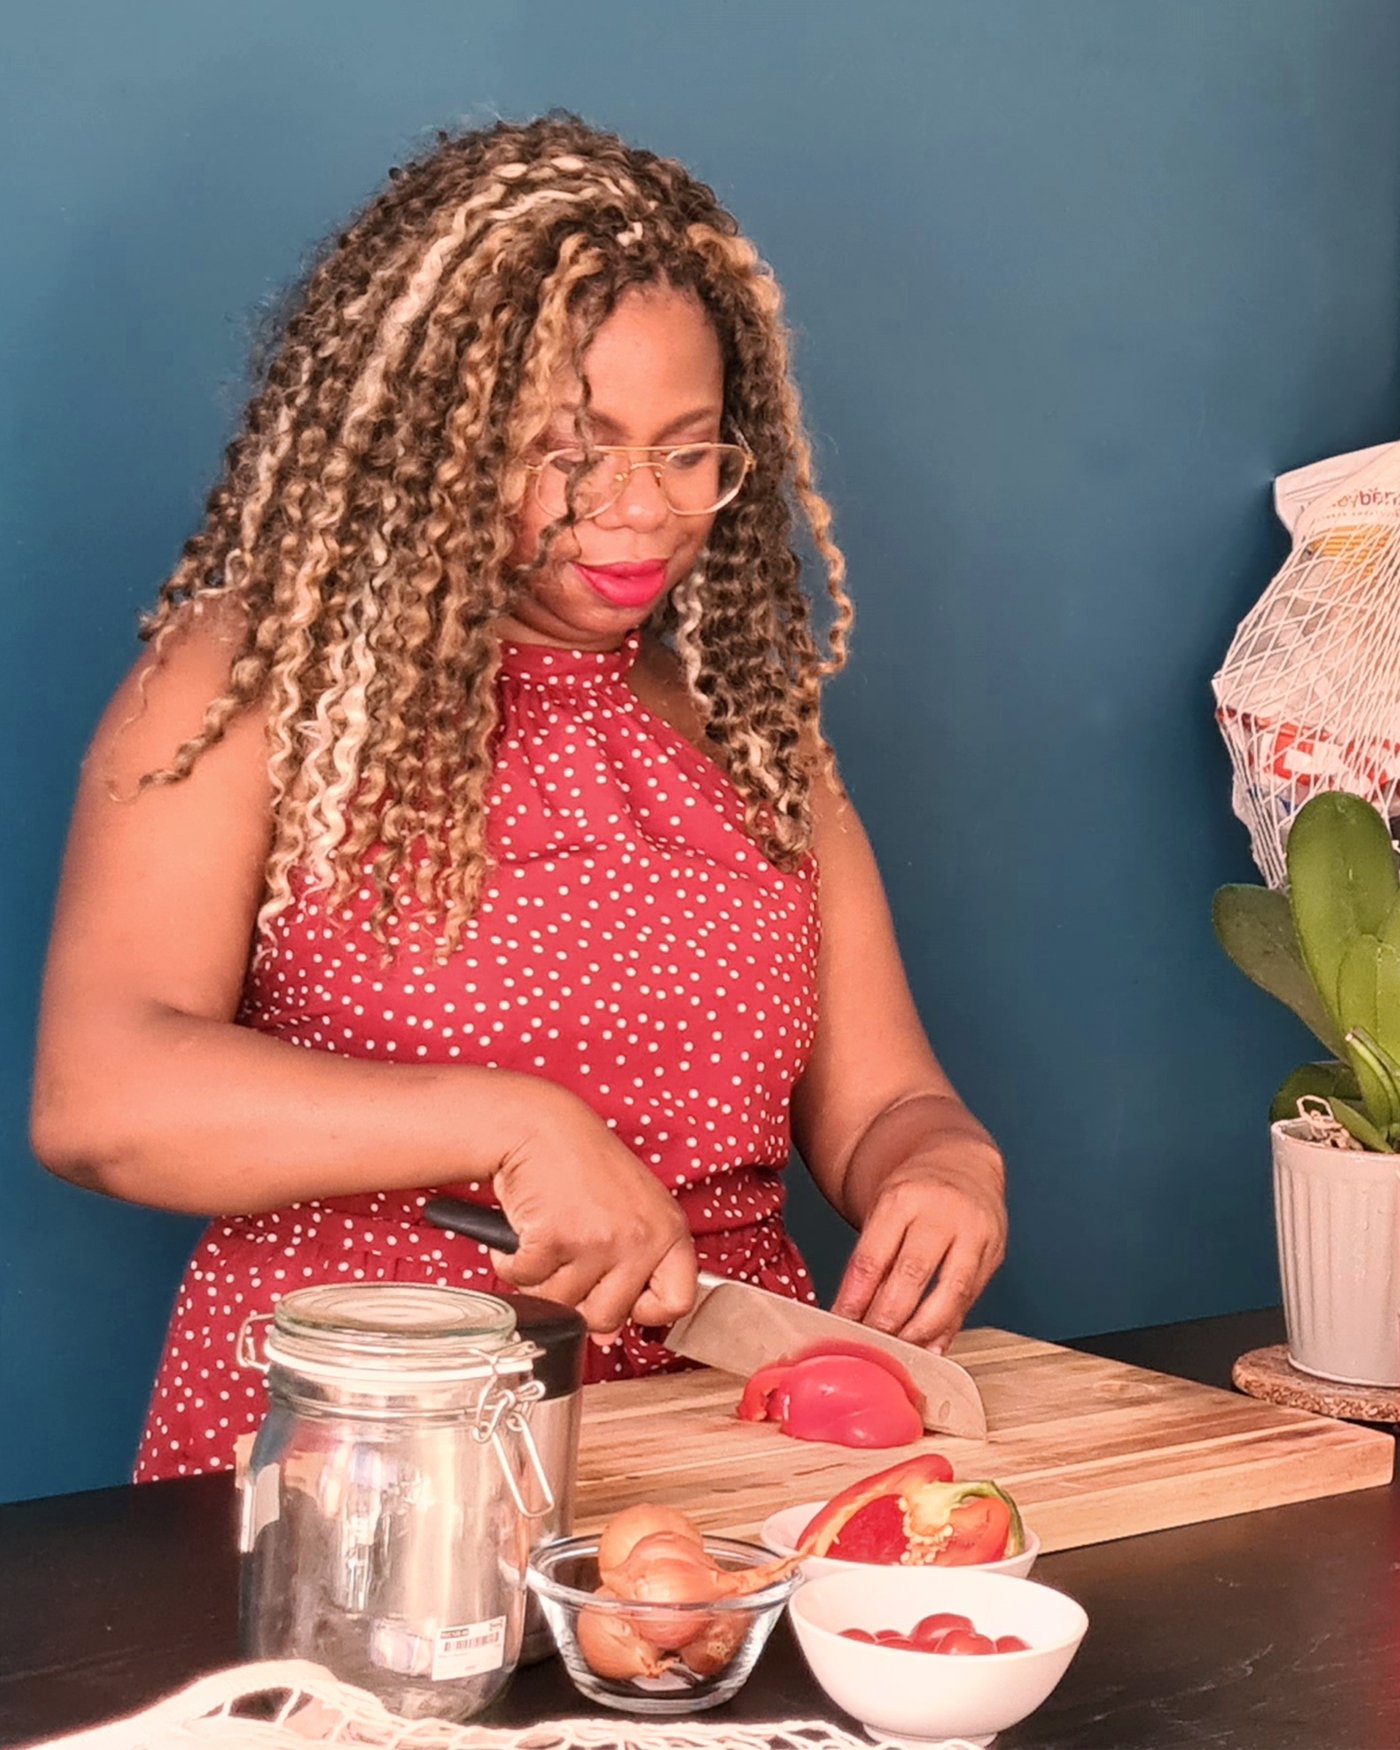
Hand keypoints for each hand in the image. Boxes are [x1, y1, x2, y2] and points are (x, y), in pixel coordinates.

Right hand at [489, 1083, 698, 1334]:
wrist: (541, 1125)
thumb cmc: (584, 1165)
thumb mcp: (631, 1211)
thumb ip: (632, 1268)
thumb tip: (607, 1334)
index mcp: (669, 1231)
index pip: (678, 1302)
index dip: (643, 1309)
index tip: (623, 1295)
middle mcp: (641, 1238)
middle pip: (607, 1317)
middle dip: (578, 1299)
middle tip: (569, 1260)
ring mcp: (599, 1240)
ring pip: (560, 1303)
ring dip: (541, 1277)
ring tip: (547, 1235)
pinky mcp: (555, 1237)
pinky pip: (524, 1280)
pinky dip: (512, 1261)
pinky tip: (524, 1229)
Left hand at [832, 1151, 1006, 1352]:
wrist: (962, 1162)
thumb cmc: (914, 1192)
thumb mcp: (882, 1208)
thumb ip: (871, 1256)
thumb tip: (848, 1313)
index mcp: (902, 1199)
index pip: (872, 1258)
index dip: (854, 1299)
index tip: (840, 1325)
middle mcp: (942, 1213)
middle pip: (911, 1277)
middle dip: (887, 1320)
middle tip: (869, 1345)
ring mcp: (974, 1232)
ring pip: (949, 1294)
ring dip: (922, 1331)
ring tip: (900, 1352)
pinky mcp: (996, 1252)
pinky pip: (971, 1299)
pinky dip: (949, 1329)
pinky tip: (930, 1347)